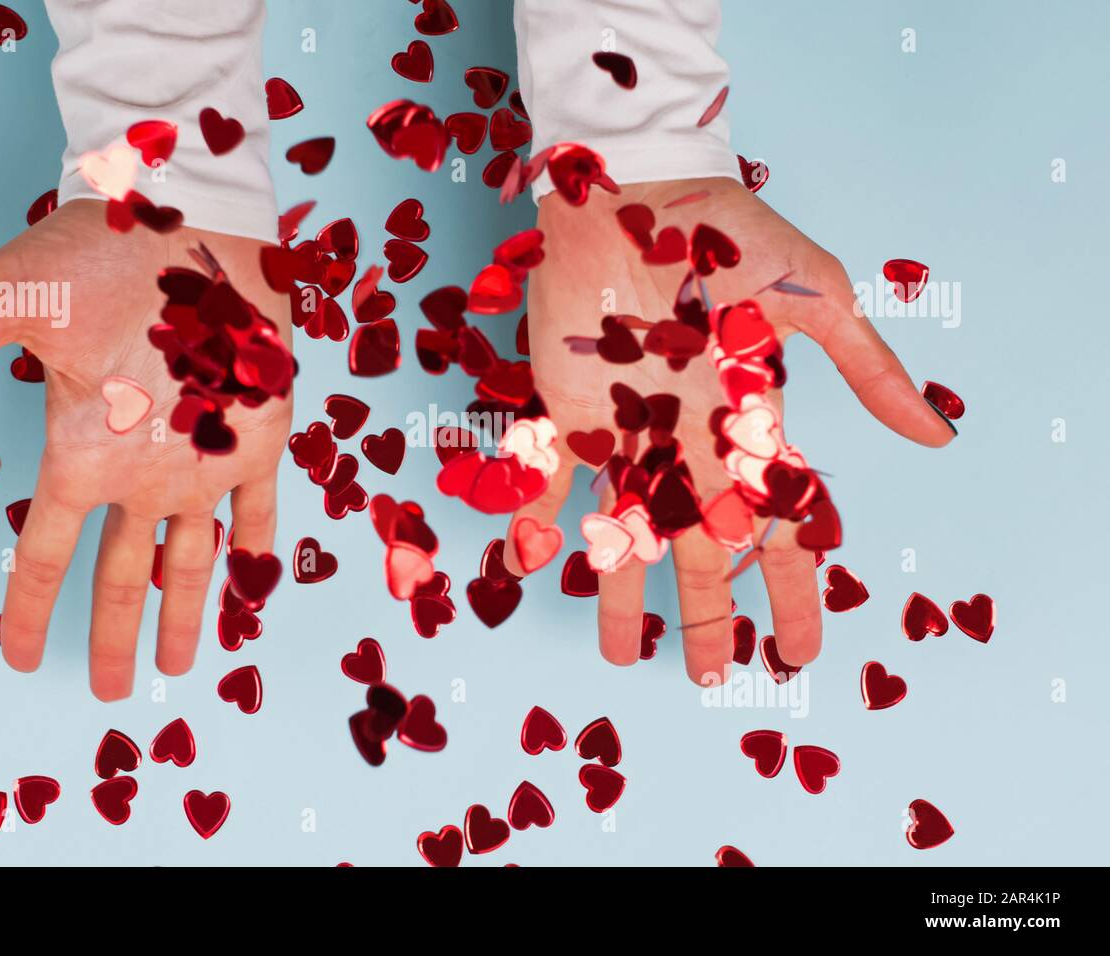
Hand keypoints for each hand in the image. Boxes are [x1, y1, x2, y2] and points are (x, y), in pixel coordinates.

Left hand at [0, 200, 292, 699]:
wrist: (196, 210)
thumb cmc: (94, 251)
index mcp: (84, 451)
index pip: (46, 558)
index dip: (29, 615)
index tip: (23, 657)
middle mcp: (152, 473)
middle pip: (122, 580)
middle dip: (110, 642)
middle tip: (107, 691)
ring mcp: (213, 460)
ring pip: (195, 560)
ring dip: (185, 618)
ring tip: (181, 665)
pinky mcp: (262, 436)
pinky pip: (261, 508)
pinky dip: (255, 545)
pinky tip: (250, 575)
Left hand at [504, 177, 952, 680]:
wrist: (632, 186)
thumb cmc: (729, 236)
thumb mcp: (814, 298)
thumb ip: (866, 369)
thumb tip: (939, 437)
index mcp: (748, 429)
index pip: (778, 530)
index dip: (791, 592)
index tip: (796, 652)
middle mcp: (685, 444)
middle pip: (698, 550)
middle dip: (704, 615)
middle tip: (703, 676)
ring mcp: (622, 434)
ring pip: (623, 532)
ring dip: (621, 592)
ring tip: (619, 655)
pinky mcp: (564, 411)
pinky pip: (548, 481)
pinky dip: (539, 522)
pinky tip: (535, 568)